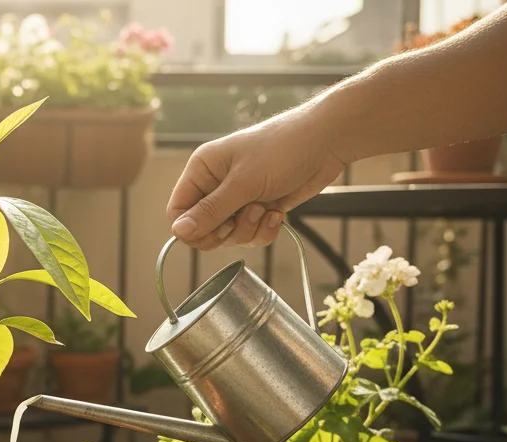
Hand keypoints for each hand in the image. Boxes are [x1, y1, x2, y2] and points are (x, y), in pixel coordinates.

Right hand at [167, 107, 349, 249]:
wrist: (327, 141)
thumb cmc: (283, 148)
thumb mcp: (244, 183)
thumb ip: (210, 211)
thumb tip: (178, 232)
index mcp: (202, 170)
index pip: (178, 210)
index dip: (192, 228)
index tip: (215, 231)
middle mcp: (216, 185)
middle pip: (204, 228)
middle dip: (227, 231)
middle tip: (249, 214)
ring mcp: (239, 198)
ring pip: (229, 235)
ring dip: (249, 230)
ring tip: (267, 209)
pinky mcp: (260, 208)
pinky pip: (251, 235)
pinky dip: (264, 231)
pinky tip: (278, 213)